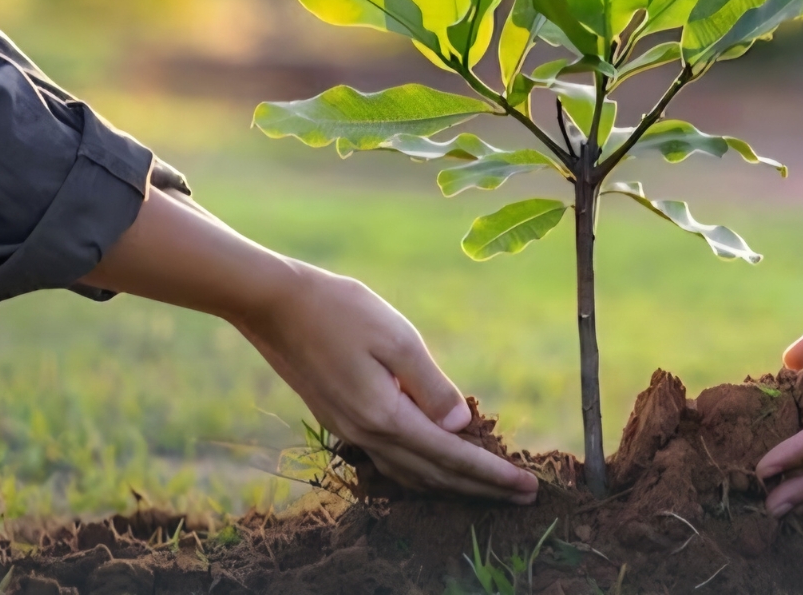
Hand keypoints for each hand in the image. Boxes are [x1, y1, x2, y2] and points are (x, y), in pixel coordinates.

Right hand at [84, 188, 537, 503]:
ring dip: (452, 485)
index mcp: (386, 416)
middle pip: (435, 476)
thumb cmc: (340, 310)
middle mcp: (367, 435)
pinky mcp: (340, 421)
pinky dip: (421, 471)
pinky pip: (390, 462)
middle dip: (482, 489)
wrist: (274, 305)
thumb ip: (432, 385)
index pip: (452, 457)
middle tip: (523, 497)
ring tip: (488, 487)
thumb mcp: (397, 337)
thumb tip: (460, 424)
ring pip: (411, 475)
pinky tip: (434, 464)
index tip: (528, 488)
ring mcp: (350, 432)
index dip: (493, 474)